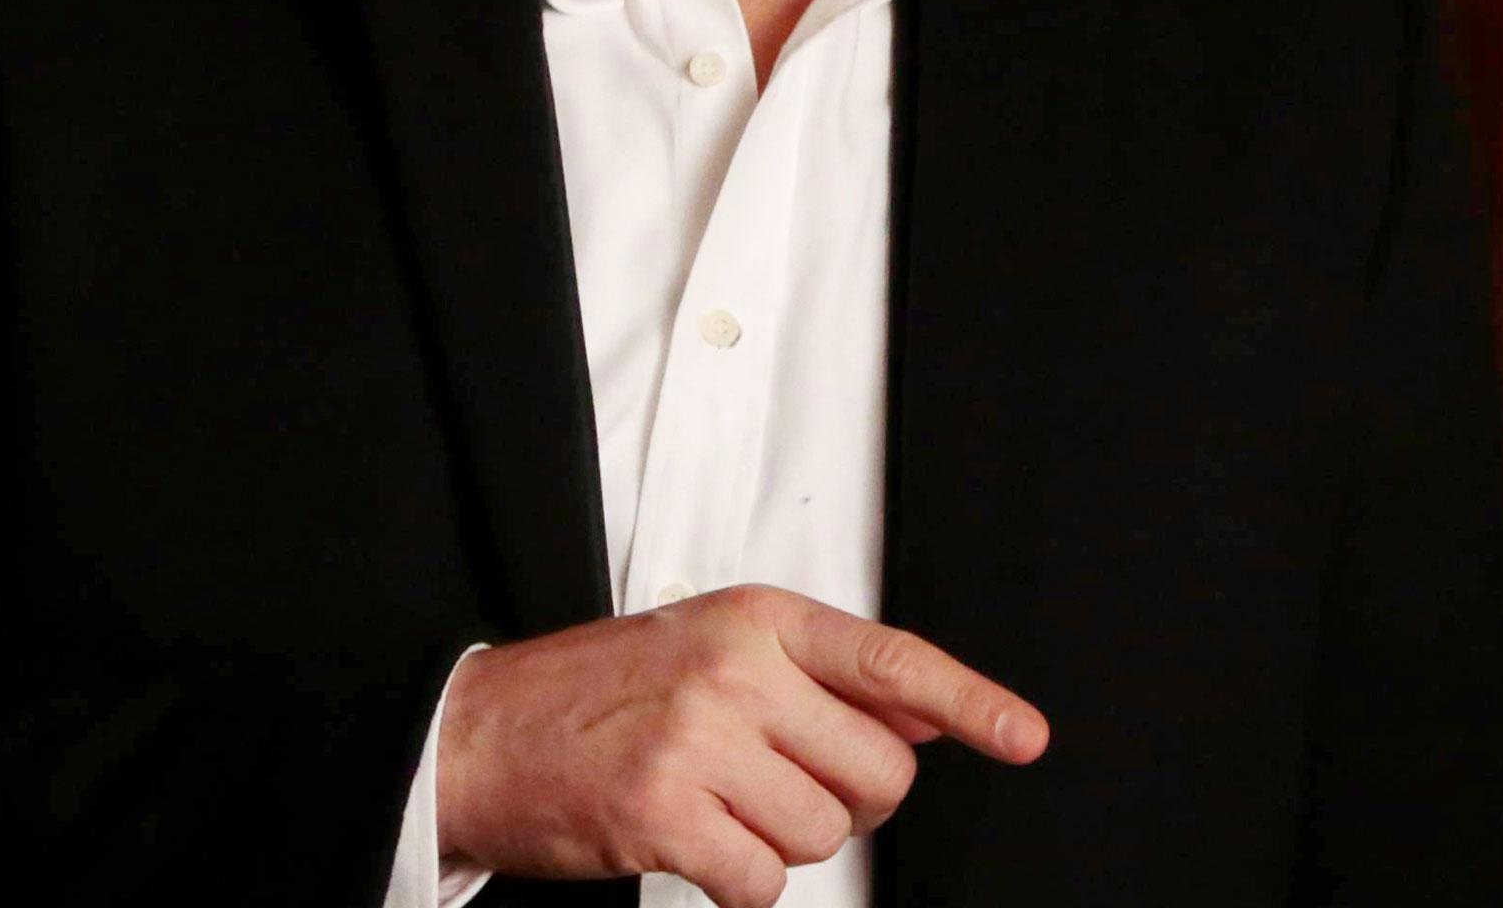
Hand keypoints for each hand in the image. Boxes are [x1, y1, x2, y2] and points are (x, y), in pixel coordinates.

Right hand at [434, 582, 1048, 907]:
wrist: (479, 731)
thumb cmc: (596, 692)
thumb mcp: (716, 646)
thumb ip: (822, 678)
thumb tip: (929, 713)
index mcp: (758, 619)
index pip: (893, 660)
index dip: (972, 701)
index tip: (1024, 735)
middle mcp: (736, 671)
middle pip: (878, 772)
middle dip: (851, 802)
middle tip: (790, 789)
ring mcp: (700, 741)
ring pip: (824, 833)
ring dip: (783, 842)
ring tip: (722, 807)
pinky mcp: (664, 813)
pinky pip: (762, 881)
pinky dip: (741, 883)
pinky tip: (698, 846)